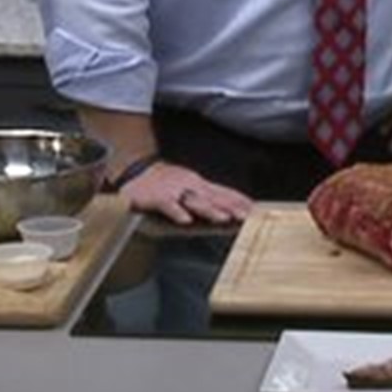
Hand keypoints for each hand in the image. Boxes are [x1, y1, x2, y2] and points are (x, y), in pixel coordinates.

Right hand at [117, 160, 252, 225]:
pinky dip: (177, 212)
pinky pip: (168, 205)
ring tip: (223, 218)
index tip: (254, 208)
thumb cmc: (165, 181)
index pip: (223, 192)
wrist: (136, 171)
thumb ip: (208, 196)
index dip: (239, 200)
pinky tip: (185, 220)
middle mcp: (190, 186)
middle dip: (231, 206)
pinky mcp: (157, 197)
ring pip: (195, 201)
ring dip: (210, 210)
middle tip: (246, 216)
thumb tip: (231, 206)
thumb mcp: (190, 185)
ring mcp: (174, 190)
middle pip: (214, 197)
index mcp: (198, 184)